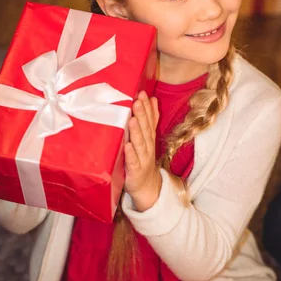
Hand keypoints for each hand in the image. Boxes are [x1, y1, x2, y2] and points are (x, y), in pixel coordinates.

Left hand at [124, 91, 160, 210]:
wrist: (148, 187)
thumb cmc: (143, 159)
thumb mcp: (149, 138)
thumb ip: (151, 120)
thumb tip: (152, 99)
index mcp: (149, 138)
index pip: (149, 120)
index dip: (147, 107)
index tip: (142, 93)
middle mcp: (147, 147)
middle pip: (145, 129)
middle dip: (142, 115)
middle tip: (137, 101)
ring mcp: (142, 159)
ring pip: (140, 144)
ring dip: (137, 132)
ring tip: (133, 120)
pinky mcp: (135, 171)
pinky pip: (133, 162)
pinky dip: (130, 154)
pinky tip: (127, 146)